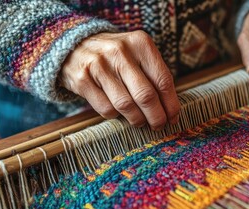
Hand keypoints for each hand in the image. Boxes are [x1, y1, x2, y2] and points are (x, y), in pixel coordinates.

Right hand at [60, 31, 180, 129]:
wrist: (75, 46)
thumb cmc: (115, 56)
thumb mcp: (137, 54)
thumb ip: (154, 75)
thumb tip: (170, 109)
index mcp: (140, 43)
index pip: (163, 80)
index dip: (171, 104)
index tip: (173, 117)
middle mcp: (120, 51)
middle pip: (146, 95)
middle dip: (156, 117)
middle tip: (159, 125)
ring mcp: (99, 65)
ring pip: (126, 105)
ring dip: (137, 119)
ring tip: (141, 121)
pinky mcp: (82, 79)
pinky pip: (106, 109)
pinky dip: (116, 116)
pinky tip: (119, 112)